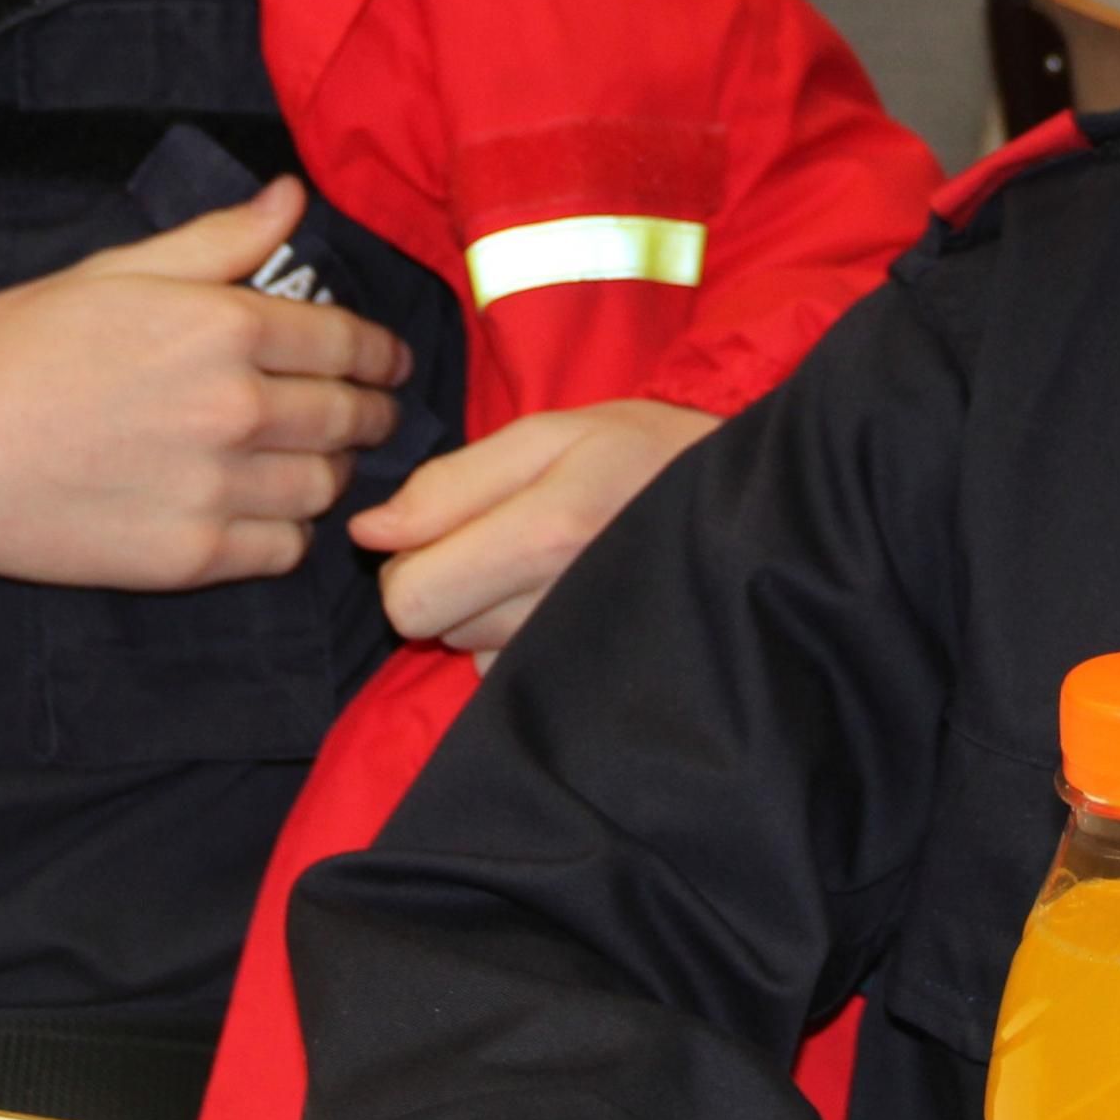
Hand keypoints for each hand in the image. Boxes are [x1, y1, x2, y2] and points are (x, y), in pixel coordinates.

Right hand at [0, 179, 410, 590]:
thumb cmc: (11, 351)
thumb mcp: (113, 271)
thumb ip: (216, 241)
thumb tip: (290, 198)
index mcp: (220, 326)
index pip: (347, 342)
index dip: (381, 354)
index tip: (389, 363)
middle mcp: (232, 407)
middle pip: (350, 417)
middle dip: (370, 413)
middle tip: (368, 413)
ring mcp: (214, 488)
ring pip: (327, 487)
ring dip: (332, 472)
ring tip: (315, 462)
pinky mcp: (190, 556)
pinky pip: (284, 550)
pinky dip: (289, 532)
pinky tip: (265, 511)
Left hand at [348, 397, 718, 661]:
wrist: (749, 507)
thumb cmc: (644, 453)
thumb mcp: (548, 433)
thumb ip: (451, 482)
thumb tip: (369, 533)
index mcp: (546, 534)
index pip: (410, 598)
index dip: (408, 559)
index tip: (445, 526)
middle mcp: (558, 610)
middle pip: (432, 629)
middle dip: (443, 580)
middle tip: (496, 537)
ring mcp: (575, 658)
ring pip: (468, 651)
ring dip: (483, 608)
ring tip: (542, 562)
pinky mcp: (586, 686)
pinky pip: (508, 673)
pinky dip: (515, 638)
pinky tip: (559, 597)